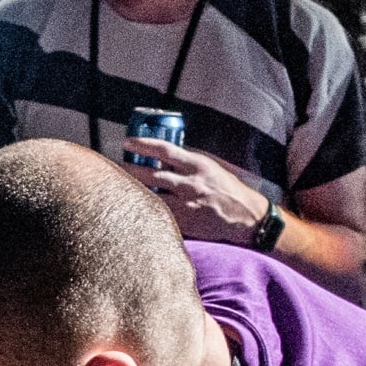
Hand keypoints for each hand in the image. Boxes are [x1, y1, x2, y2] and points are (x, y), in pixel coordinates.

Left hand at [120, 135, 276, 244]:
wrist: (248, 217)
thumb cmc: (227, 189)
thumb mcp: (210, 168)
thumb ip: (187, 163)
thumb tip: (160, 157)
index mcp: (198, 165)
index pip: (165, 150)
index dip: (143, 145)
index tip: (128, 143)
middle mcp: (191, 184)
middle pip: (151, 175)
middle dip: (130, 170)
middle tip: (117, 167)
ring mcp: (187, 205)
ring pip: (151, 197)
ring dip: (133, 192)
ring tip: (120, 188)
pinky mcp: (186, 223)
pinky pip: (160, 215)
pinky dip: (146, 211)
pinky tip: (134, 209)